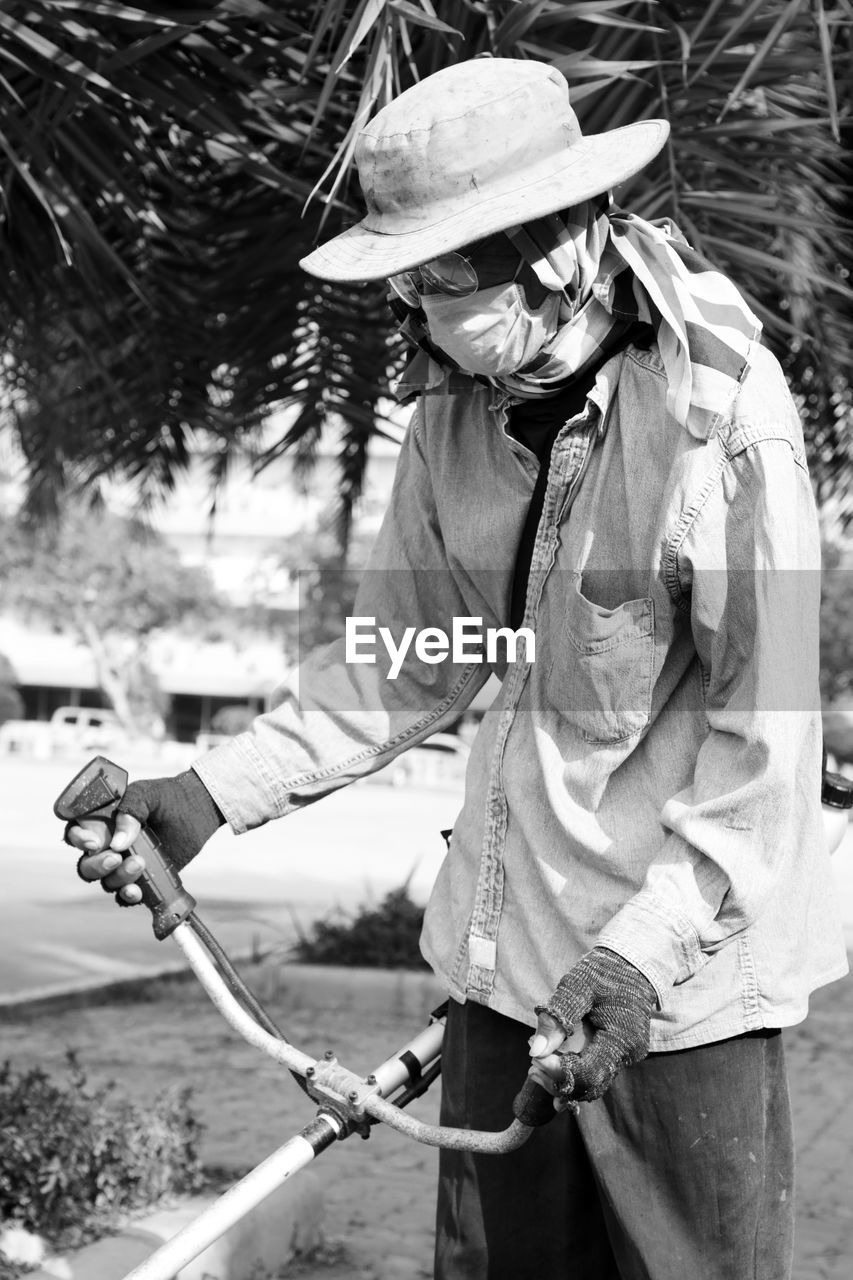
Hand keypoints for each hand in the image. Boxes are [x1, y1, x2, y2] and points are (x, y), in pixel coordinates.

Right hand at [65, 769, 224, 905]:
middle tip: (116, 857)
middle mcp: (107, 846)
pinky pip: (125, 896)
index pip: (75, 833)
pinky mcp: (141, 879)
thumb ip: (130, 809)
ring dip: (118, 878)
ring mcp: (123, 864)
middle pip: (86, 864)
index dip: (77, 839)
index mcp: (101, 822)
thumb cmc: (167, 797)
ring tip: (140, 863)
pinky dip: (127, 897)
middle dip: (96, 865)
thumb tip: (118, 843)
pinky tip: (137, 891)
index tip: (93, 842)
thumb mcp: (147, 794)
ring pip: (106, 881)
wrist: (198, 810)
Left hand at [528, 947, 656, 1103]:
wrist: (631, 964)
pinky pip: (594, 1073)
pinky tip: (550, 1062)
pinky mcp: (617, 1055)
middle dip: (557, 1079)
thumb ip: (557, 1017)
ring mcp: (624, 1057)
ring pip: (591, 1084)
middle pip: (590, 1086)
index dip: (558, 1071)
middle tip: (532, 1063)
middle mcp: (627, 1055)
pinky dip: (572, 1071)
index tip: (535, 1057)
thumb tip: (535, 1051)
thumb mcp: (577, 986)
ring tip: (536, 1063)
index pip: (589, 1072)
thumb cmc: (604, 970)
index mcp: (622, 1038)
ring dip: (562, 1078)